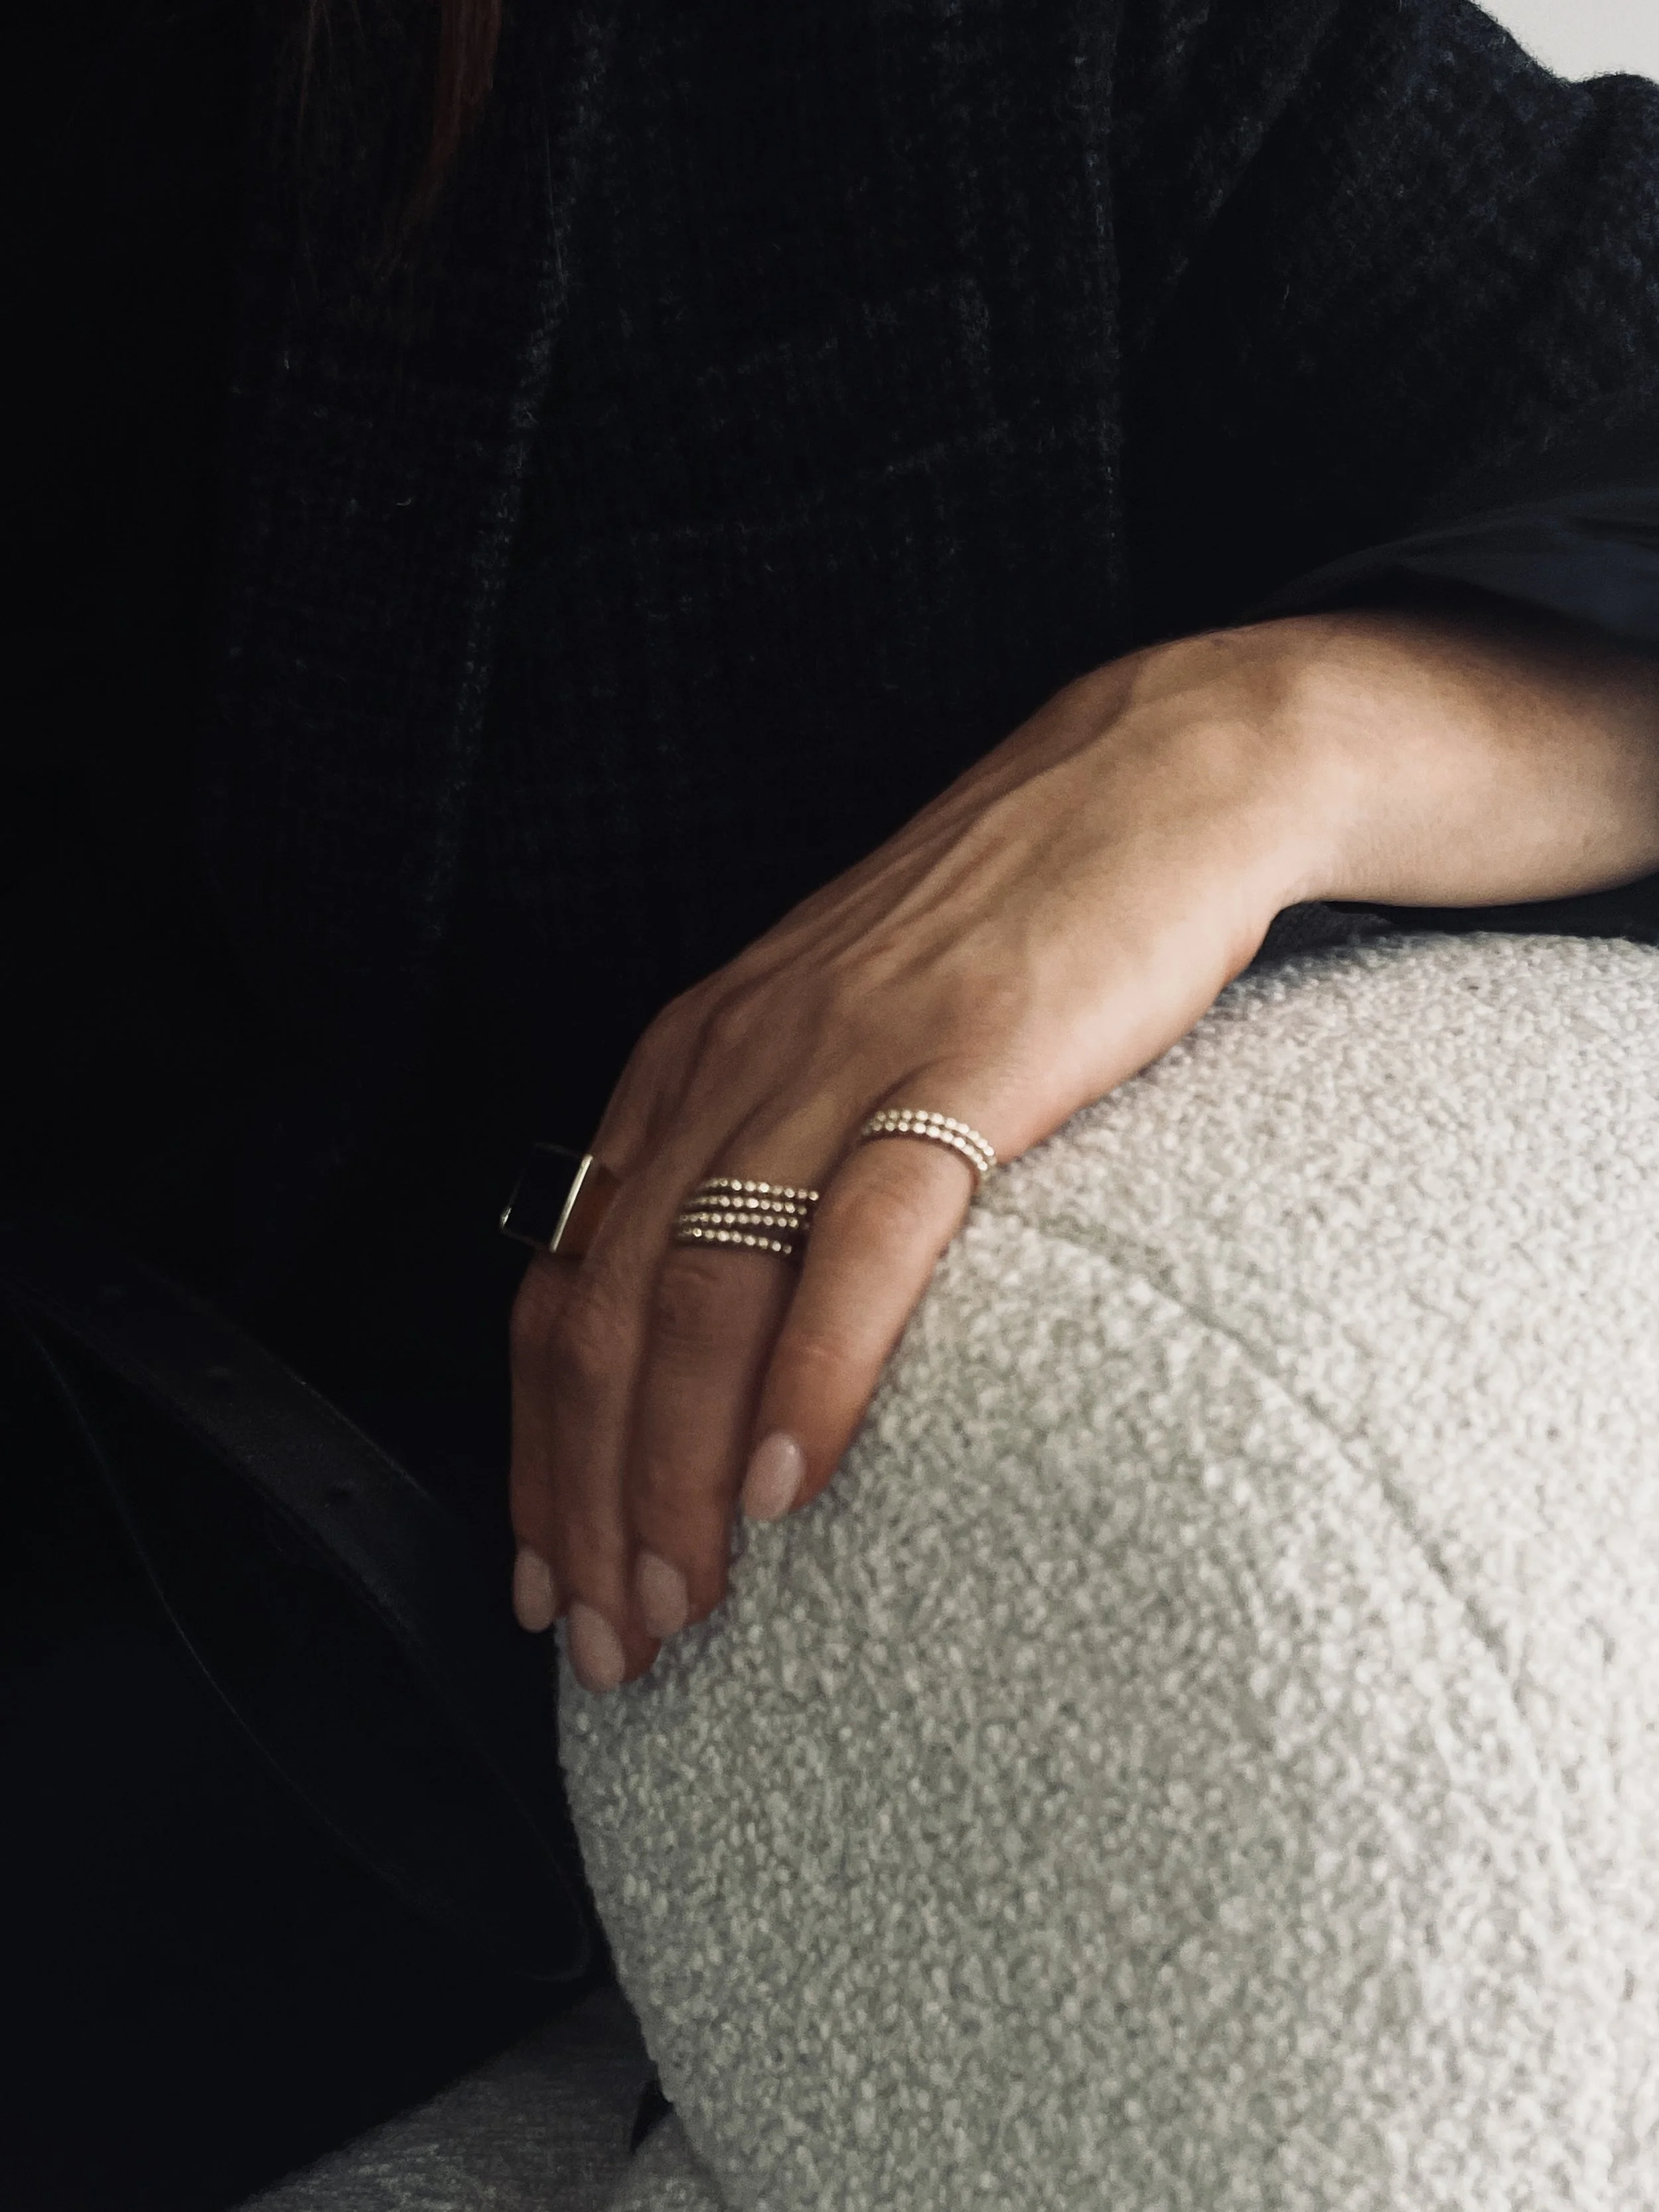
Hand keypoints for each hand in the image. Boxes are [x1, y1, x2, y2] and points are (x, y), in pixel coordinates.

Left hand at [509, 604, 1658, 1688]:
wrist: (1152, 787)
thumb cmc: (1005, 937)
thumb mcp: (842, 1045)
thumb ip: (772, 1161)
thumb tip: (735, 1336)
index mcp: (686, 1066)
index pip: (560, 1288)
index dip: (538, 1454)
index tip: (543, 1578)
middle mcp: (728, 1065)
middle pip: (609, 1316)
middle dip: (588, 1501)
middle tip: (608, 1642)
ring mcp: (837, 1061)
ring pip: (707, 1295)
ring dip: (678, 1472)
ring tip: (684, 1604)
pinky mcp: (958, 1065)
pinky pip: (857, 1241)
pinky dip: (812, 1375)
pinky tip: (793, 1483)